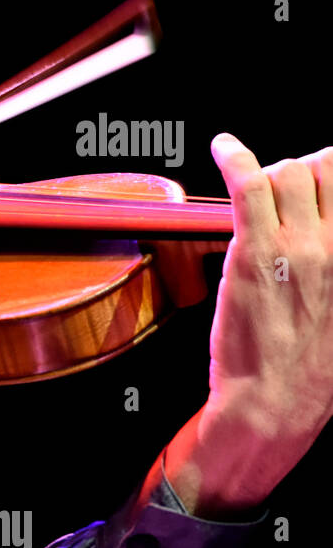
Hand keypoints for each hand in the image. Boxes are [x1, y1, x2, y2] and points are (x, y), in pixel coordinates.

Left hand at [179, 135, 332, 508]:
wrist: (276, 401)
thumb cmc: (308, 368)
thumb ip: (332, 266)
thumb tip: (322, 243)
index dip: (332, 177)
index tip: (322, 183)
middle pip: (323, 171)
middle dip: (303, 172)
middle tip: (285, 190)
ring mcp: (296, 246)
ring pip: (288, 174)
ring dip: (271, 173)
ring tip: (257, 189)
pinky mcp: (254, 252)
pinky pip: (248, 185)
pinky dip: (234, 158)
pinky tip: (225, 147)